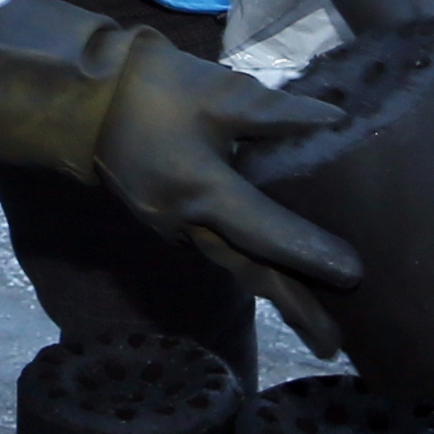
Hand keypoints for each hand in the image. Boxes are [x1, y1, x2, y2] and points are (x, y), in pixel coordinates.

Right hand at [0, 0, 361, 353]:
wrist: (81, 98)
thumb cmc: (152, 88)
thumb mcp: (220, 93)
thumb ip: (278, 113)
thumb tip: (336, 120)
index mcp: (201, 191)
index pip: (266, 231)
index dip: (309, 253)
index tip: (353, 273)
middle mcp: (188, 224)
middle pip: (252, 273)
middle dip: (294, 307)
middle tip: (334, 345)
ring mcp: (174, 228)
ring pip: (235, 268)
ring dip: (274, 293)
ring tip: (315, 321)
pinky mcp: (169, 221)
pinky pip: (219, 253)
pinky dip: (252, 268)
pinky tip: (273, 273)